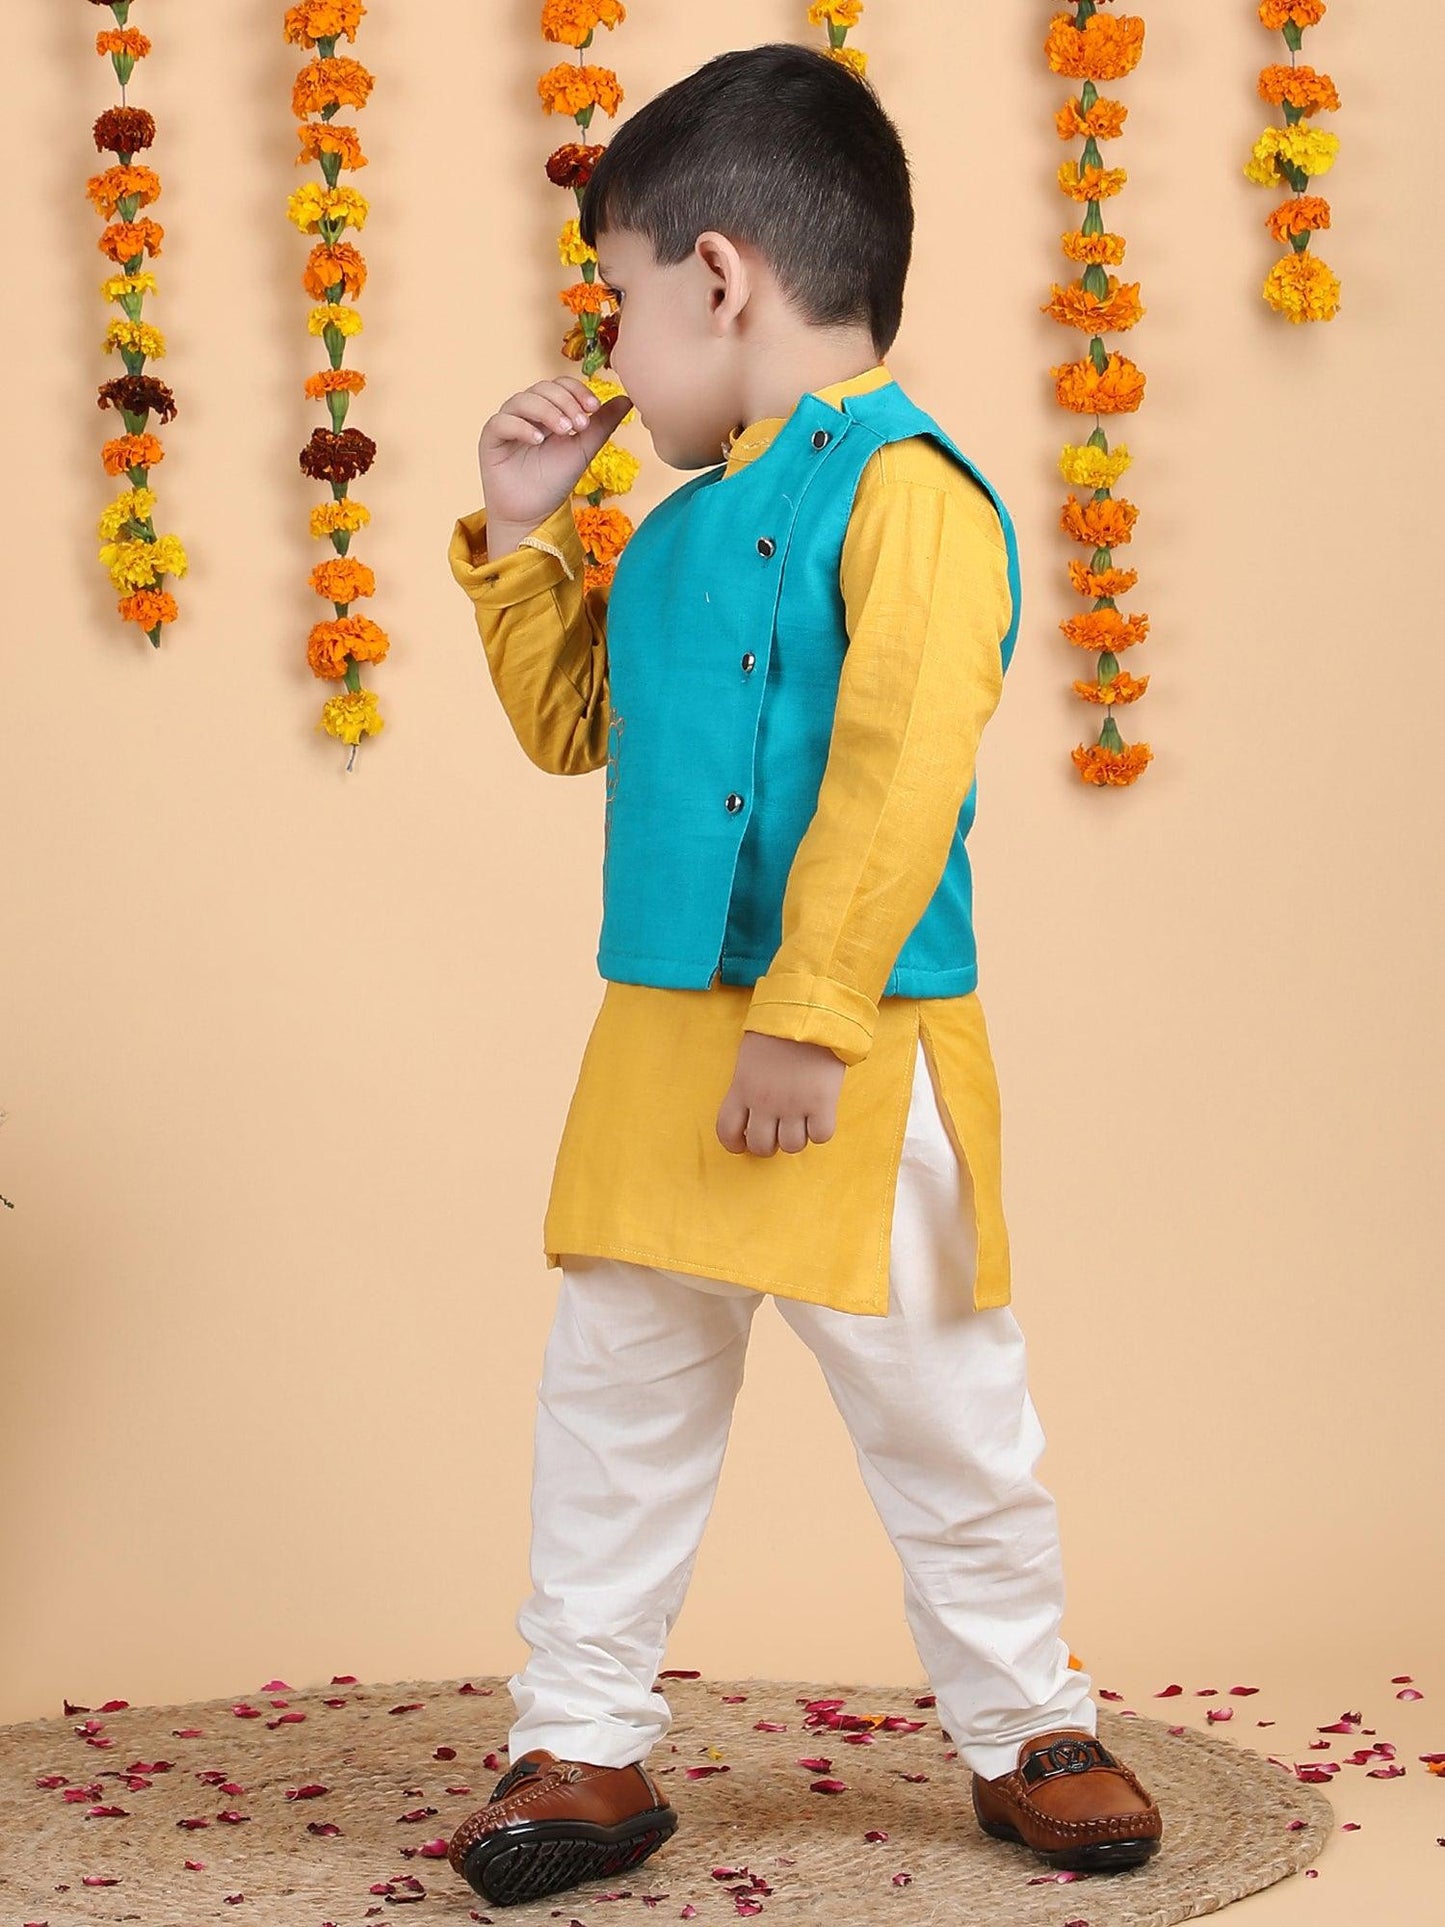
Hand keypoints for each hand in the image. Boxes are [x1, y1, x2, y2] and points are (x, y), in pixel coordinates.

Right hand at [477, 377, 633, 532]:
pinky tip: (538, 440)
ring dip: (547, 412)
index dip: (576, 390)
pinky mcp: (491, 439)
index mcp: (548, 409)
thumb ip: (603, 424)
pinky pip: (501, 422)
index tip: (594, 408)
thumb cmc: (555, 480)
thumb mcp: (585, 448)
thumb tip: (628, 398)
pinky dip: (521, 427)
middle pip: (542, 389)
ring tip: (565, 432)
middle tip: (581, 425)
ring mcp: (507, 423)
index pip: (560, 385)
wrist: (533, 513)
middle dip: (565, 403)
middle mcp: (526, 412)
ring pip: (523, 401)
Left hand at [716, 1031, 845, 1156]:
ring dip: (797, 1137)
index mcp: (742, 1089)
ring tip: (802, 1120)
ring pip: (792, 1146)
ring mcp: (794, 1105)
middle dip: (770, 1144)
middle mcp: (764, 1103)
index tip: (744, 1141)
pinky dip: (820, 1130)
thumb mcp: (749, 1056)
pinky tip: (820, 1114)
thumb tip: (754, 1109)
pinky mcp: (822, 1103)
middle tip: (779, 1130)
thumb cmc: (778, 1027)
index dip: (735, 1143)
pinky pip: (821, 1136)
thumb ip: (749, 1084)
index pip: (726, 1132)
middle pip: (761, 1147)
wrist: (809, 1010)